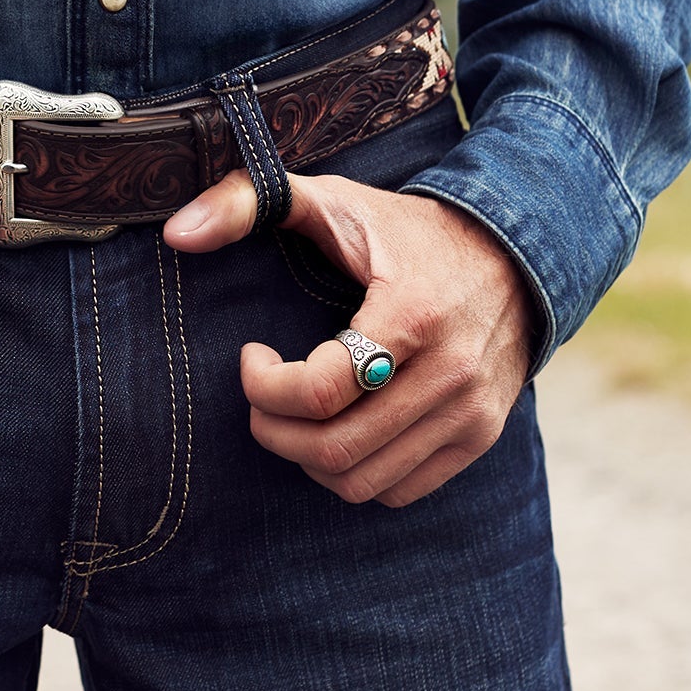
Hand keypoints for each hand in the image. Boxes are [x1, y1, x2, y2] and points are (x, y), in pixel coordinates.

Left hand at [163, 169, 535, 505]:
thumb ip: (250, 200)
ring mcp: (471, 413)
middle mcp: (451, 373)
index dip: (265, 385)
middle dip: (272, 429)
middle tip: (259, 394)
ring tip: (292, 413)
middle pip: (336, 446)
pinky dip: (351, 473)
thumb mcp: (332, 200)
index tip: (252, 353)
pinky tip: (335, 428)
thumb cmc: (405, 230)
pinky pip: (399, 490)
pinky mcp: (480, 438)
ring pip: (363, 480)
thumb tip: (176, 231)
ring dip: (306, 458)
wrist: (514, 254)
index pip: (323, 389)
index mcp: (412, 314)